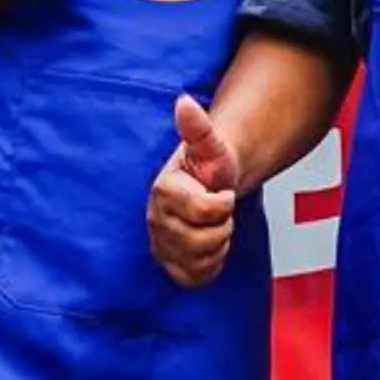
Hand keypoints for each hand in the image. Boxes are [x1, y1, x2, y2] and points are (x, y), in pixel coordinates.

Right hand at [146, 95, 241, 287]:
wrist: (211, 187)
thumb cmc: (210, 167)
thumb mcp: (210, 144)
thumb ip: (198, 127)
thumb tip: (184, 101)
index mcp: (163, 191)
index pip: (206, 211)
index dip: (224, 204)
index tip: (222, 192)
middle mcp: (155, 220)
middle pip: (204, 240)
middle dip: (223, 225)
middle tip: (218, 211)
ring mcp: (160, 245)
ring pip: (201, 260)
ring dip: (218, 244)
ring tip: (212, 226)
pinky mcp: (170, 267)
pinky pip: (196, 278)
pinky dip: (211, 265)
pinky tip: (209, 246)